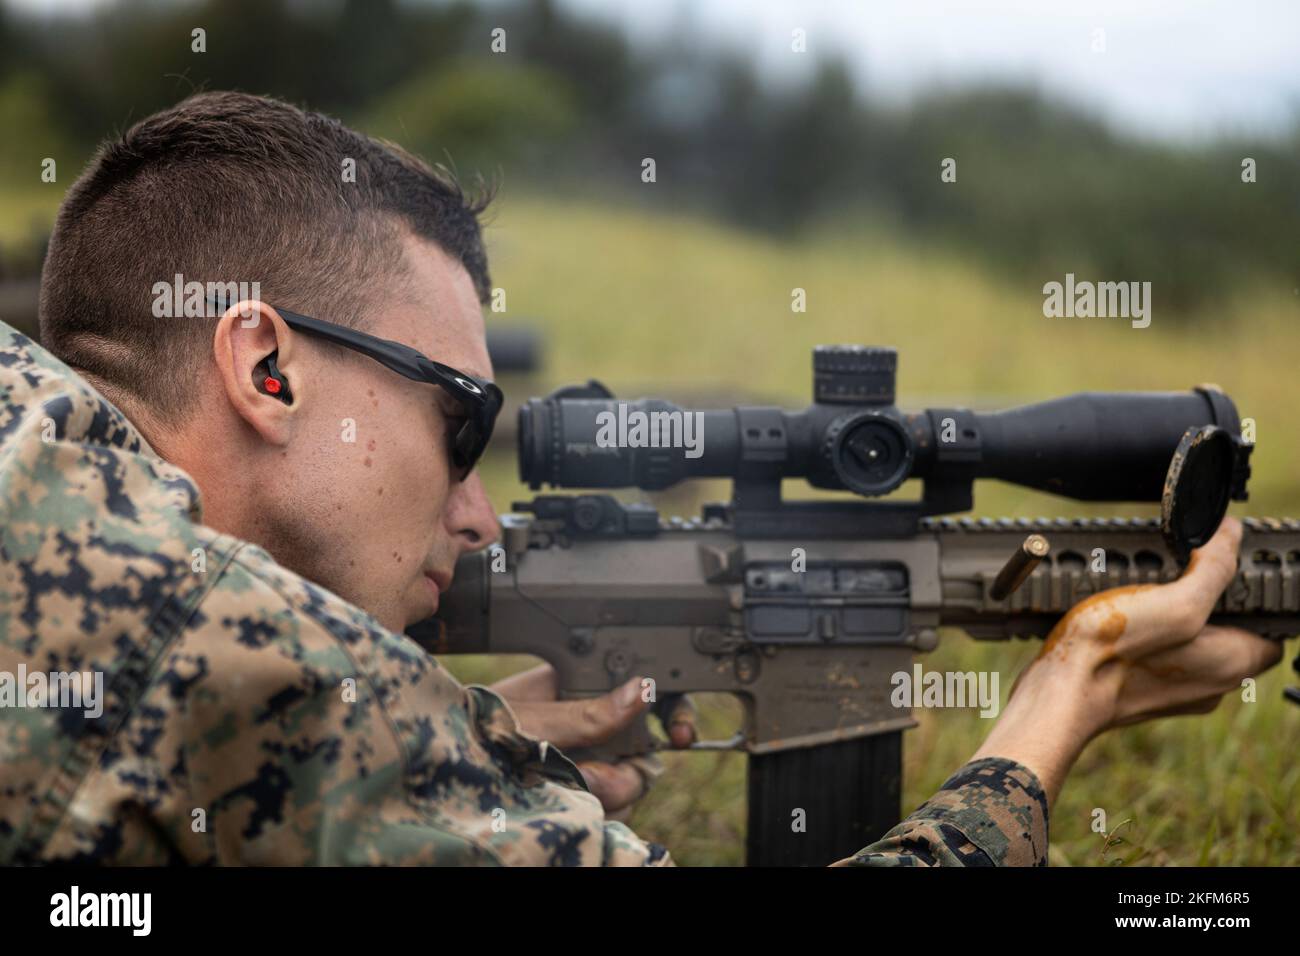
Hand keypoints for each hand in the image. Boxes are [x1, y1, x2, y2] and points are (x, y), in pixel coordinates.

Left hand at [489, 664, 696, 818]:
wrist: (446, 771)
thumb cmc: (475, 728)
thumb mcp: (532, 719)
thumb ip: (586, 713)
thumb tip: (642, 690)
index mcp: (587, 687)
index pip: (650, 692)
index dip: (675, 711)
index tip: (681, 734)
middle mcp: (595, 726)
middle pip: (648, 750)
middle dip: (630, 771)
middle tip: (596, 780)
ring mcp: (590, 762)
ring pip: (631, 786)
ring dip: (607, 795)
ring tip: (566, 789)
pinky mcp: (581, 794)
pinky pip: (611, 811)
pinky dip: (596, 813)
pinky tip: (566, 805)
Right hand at [973, 516, 1281, 805]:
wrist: (1059, 695)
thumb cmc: (1115, 654)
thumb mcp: (1176, 602)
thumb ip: (1214, 569)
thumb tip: (1234, 534)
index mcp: (1233, 664)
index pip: (1272, 628)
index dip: (1256, 597)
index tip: (1226, 570)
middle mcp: (1212, 683)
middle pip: (1230, 631)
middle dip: (1209, 601)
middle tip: (1178, 573)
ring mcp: (1176, 691)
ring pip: (1192, 642)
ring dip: (1174, 615)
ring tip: (1144, 591)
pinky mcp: (1143, 690)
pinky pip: (1160, 654)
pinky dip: (1148, 633)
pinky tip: (1122, 616)